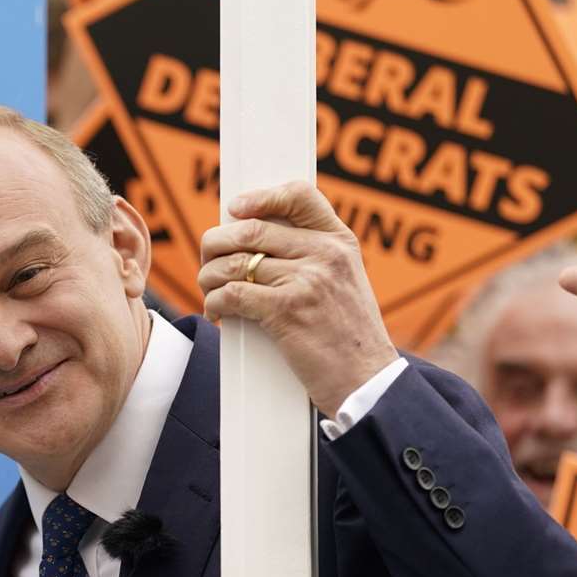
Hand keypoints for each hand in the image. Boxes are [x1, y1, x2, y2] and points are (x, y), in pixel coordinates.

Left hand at [199, 181, 397, 415]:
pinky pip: (231, 294)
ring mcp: (306, 280)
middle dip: (216, 246)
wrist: (368, 380)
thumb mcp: (345, 282)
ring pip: (233, 263)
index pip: (299, 196)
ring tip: (209, 290)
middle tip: (209, 263)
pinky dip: (214, 303)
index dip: (260, 197)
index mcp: (339, 242)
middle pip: (250, 229)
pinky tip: (217, 312)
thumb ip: (313, 257)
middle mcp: (324, 254)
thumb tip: (254, 244)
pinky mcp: (286, 310)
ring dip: (209, 277)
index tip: (236, 209)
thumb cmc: (348, 338)